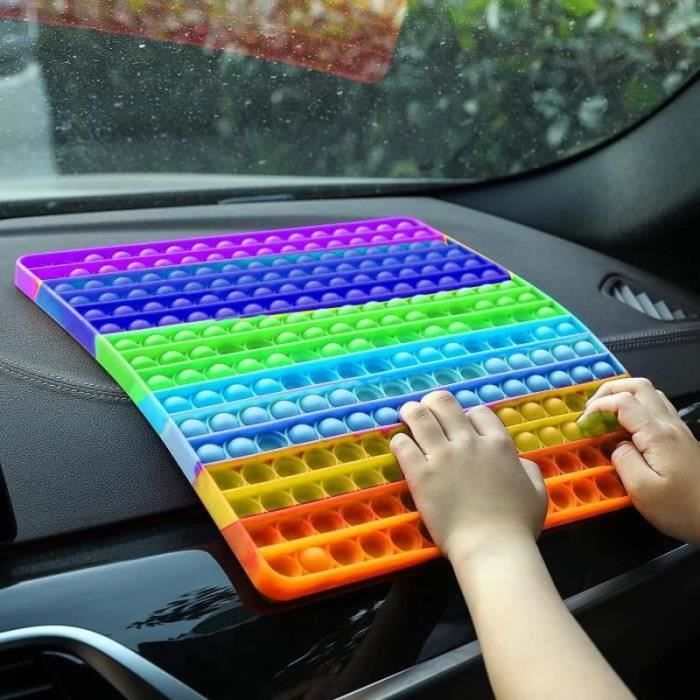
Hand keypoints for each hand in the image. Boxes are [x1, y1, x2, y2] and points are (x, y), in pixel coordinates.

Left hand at [390, 391, 546, 563]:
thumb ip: (529, 471)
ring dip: (411, 412)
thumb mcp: (537, 493)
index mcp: (498, 445)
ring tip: (405, 413)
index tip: (461, 425)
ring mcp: (443, 456)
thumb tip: (519, 462)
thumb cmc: (517, 526)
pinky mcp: (420, 473)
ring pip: (420, 417)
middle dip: (434, 403)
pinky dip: (399, 441)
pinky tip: (400, 445)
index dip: (468, 416)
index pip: (478, 412)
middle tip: (426, 408)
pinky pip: (403, 444)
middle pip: (445, 404)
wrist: (491, 547)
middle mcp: (469, 442)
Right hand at [580, 377, 699, 542]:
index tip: (582, 425)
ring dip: (624, 397)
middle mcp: (670, 425)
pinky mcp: (682, 439)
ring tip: (606, 416)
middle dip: (609, 391)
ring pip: (650, 394)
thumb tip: (616, 446)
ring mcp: (679, 430)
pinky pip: (657, 410)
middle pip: (639, 386)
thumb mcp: (643, 490)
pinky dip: (636, 409)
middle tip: (591, 410)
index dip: (597, 406)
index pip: (623, 401)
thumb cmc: (682, 509)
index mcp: (658, 434)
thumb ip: (623, 461)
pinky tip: (626, 429)